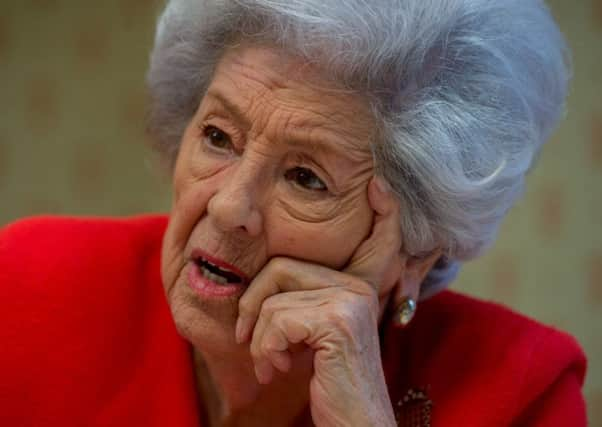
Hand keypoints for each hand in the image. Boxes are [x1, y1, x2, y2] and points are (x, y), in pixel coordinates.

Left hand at [235, 176, 400, 426]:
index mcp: (355, 285)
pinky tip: (278, 369)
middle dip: (251, 306)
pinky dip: (264, 349)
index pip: (345, 242)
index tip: (380, 187)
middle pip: (280, 268)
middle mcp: (358, 286)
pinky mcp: (338, 322)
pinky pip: (275, 321)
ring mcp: (350, 301)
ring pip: (272, 298)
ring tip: (269, 363)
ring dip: (258, 339)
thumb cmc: (326, 383)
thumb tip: (263, 277)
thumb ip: (300, 303)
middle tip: (247, 340)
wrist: (352, 423)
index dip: (381, 212)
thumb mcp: (311, 335)